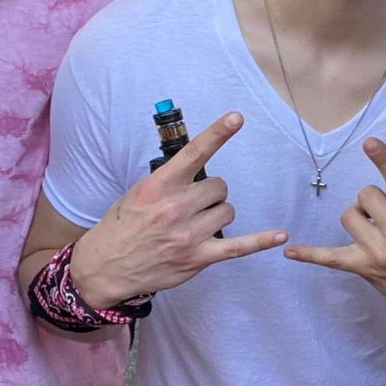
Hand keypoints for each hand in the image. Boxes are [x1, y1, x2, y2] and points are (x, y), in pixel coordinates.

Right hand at [72, 112, 287, 309]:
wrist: (105, 267)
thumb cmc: (122, 226)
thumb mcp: (137, 193)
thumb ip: (168, 181)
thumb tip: (196, 168)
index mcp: (159, 186)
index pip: (193, 154)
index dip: (217, 133)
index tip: (236, 118)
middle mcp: (176, 207)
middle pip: (218, 187)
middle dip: (210, 194)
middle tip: (192, 205)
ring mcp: (189, 234)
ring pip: (227, 211)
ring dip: (218, 214)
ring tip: (197, 224)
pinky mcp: (198, 258)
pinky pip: (238, 247)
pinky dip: (260, 241)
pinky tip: (280, 234)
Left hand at [284, 137, 385, 319]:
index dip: (384, 159)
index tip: (369, 143)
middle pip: (366, 194)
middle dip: (374, 198)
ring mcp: (377, 251)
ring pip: (348, 215)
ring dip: (359, 216)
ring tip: (374, 227)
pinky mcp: (363, 267)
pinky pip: (329, 257)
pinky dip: (310, 254)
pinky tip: (290, 251)